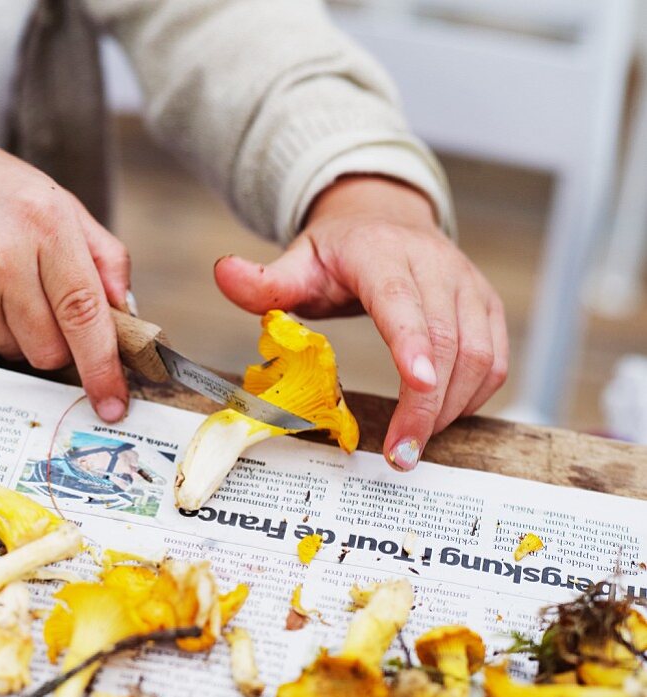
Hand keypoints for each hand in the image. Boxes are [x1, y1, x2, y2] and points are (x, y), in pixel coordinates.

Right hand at [0, 138, 131, 422]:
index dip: (103, 365)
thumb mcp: (56, 202)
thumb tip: (126, 313)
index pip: (84, 311)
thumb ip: (102, 256)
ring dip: (13, 334)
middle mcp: (3, 260)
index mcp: (44, 224)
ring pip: (16, 355)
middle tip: (31, 299)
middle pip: (51, 349)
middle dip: (53, 341)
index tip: (114, 404)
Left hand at [214, 175, 507, 470]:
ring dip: (450, 409)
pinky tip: (439, 420)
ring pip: (477, 355)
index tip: (416, 385)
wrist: (383, 220)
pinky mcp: (486, 307)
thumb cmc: (335, 254)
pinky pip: (494, 360)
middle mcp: (434, 266)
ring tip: (412, 446)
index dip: (412, 343)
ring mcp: (467, 286)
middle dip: (426, 406)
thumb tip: (223, 273)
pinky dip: (472, 398)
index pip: (401, 301)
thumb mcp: (296, 263)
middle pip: (445, 341)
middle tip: (399, 455)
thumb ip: (263, 281)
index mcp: (381, 254)